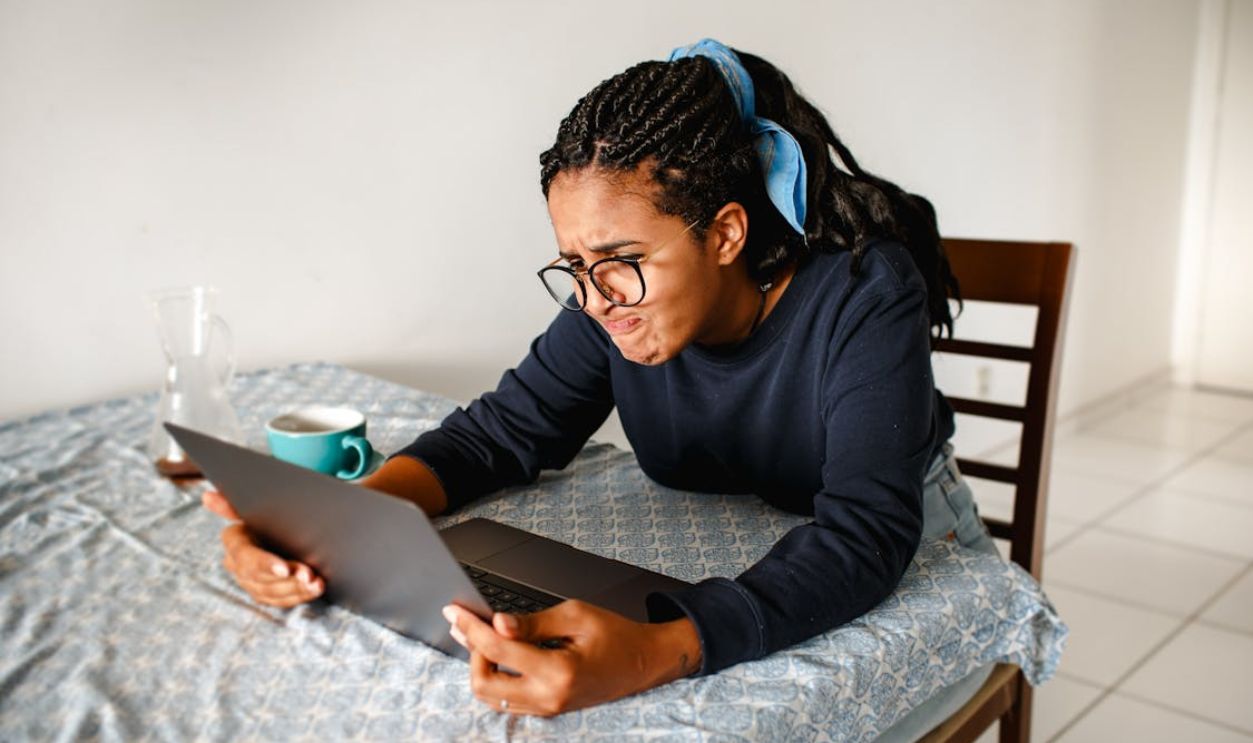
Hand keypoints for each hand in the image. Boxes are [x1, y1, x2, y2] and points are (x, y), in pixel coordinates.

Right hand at [201, 490, 323, 606]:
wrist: (276, 527)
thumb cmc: (266, 514)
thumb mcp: (252, 507)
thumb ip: (232, 505)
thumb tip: (207, 497)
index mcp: (234, 542)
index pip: (246, 557)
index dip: (265, 564)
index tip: (285, 569)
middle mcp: (238, 566)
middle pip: (261, 579)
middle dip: (286, 579)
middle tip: (309, 575)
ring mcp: (250, 582)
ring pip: (272, 592)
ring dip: (296, 589)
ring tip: (316, 584)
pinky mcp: (265, 593)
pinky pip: (281, 600)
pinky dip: (300, 596)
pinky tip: (316, 589)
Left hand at [442, 600, 700, 716]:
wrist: (643, 663)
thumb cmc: (616, 635)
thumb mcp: (575, 615)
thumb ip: (532, 622)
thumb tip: (497, 623)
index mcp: (557, 671)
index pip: (497, 650)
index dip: (471, 627)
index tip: (455, 611)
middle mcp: (548, 697)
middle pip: (483, 684)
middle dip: (471, 652)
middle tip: (473, 625)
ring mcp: (547, 708)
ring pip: (491, 696)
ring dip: (480, 665)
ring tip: (480, 636)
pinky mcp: (547, 709)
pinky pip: (507, 699)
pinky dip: (495, 675)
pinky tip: (497, 652)